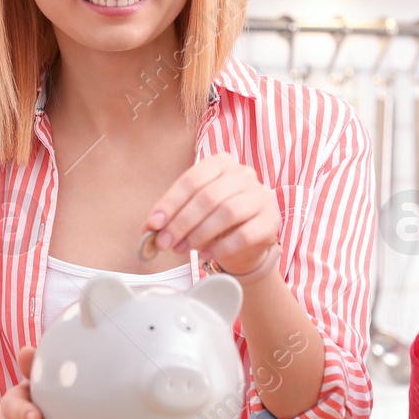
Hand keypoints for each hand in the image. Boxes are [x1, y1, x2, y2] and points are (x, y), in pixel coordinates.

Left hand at [145, 153, 279, 274]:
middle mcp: (244, 174)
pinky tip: (206, 254)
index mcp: (221, 163)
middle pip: (208, 196)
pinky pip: (245, 234)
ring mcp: (261, 196)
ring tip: (184, 248)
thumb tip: (148, 229)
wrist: (247, 240)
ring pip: (227, 212)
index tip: (154, 224)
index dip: (170, 203)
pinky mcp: (271, 220)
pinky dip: (221, 247)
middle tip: (166, 243)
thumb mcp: (192, 212)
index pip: (191, 180)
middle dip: (182, 222)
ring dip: (200, 233)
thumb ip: (171, 216)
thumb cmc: (215, 220)